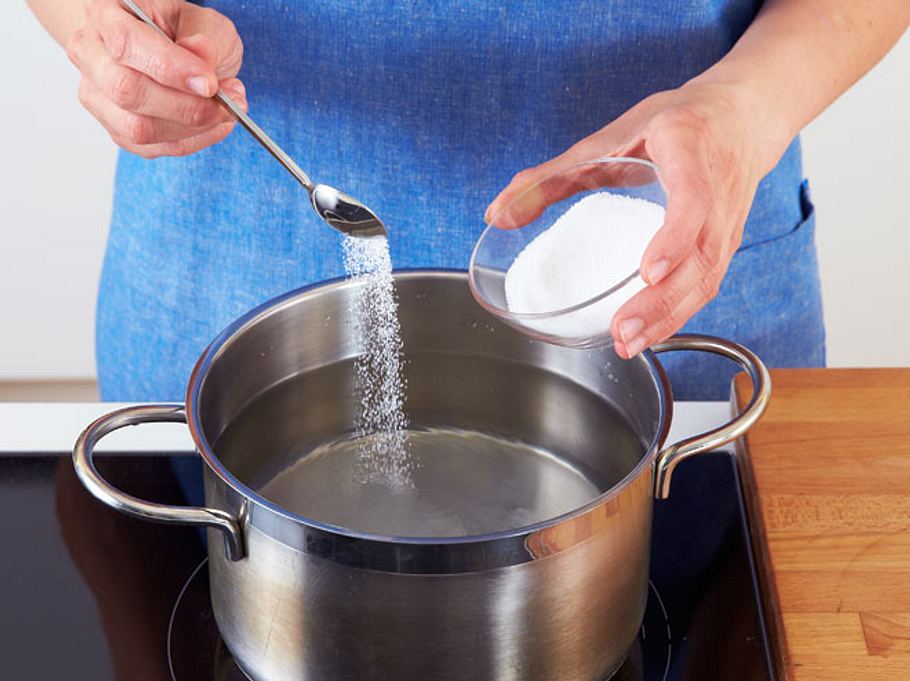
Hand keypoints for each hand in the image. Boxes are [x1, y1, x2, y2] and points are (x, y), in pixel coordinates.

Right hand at [66, 0, 245, 157]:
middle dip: (186, 106)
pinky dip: (192, 141)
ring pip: (137, 128)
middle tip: (228, 102)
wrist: (166, 49)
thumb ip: (205, 36)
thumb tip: (202, 58)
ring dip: (192, 127)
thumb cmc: (180, 29)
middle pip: (126, 91)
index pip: (127, 43)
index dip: (170, 68)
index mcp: (105, 12)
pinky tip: (214, 124)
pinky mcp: (115, 129)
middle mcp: (90, 54)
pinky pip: (153, 148)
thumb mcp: (202, 20)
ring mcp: (97, 96)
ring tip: (226, 110)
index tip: (210, 84)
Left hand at [486, 81, 784, 358]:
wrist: (742, 117)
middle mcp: (718, 193)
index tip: (648, 271)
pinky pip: (707, 285)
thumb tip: (497, 214)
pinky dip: (679, 313)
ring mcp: (728, 224)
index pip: (693, 202)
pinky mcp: (727, 246)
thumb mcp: (611, 136)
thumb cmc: (677, 123)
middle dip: (662, 302)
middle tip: (622, 332)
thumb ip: (552, 176)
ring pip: (707, 279)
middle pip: (700, 257)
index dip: (674, 239)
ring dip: (669, 318)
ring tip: (628, 343)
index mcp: (691, 154)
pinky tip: (647, 333)